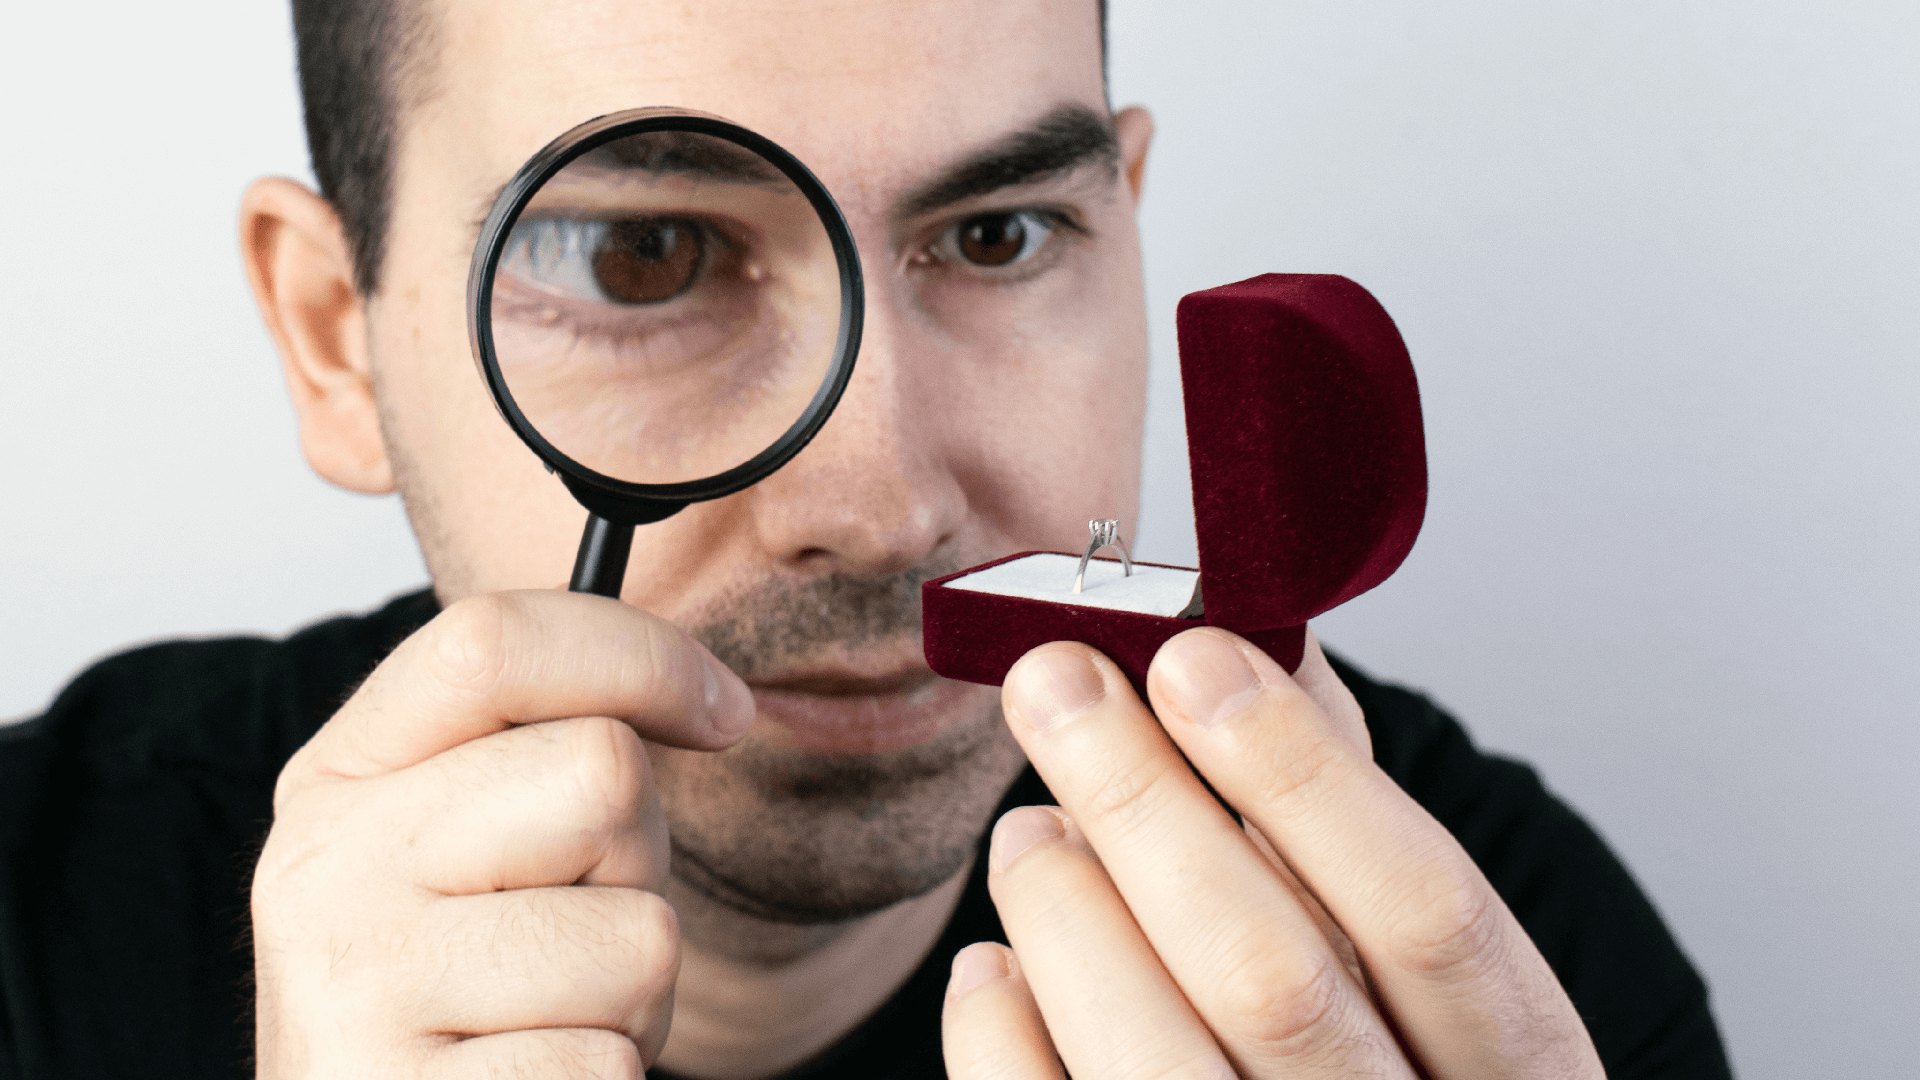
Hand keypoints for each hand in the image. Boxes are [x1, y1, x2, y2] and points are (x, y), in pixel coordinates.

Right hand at [251, 591, 752, 1077]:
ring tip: (553, 1019)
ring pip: (639, 935)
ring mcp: (353, 984)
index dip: (643, 655)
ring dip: (635, 996)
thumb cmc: (471, 996)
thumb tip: (711, 694)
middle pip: (603, 773)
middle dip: (641, 862)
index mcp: (343, 774)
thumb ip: (548, 751)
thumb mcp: (475, 846)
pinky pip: (607, 1063)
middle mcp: (327, 862)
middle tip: (575, 926)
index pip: (494, 640)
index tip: (724, 711)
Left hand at [943, 627, 1603, 1078]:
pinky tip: (996, 959)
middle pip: (1272, 979)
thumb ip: (1342, 801)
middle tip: (1055, 682)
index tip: (1190, 654)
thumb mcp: (1414, 943)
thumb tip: (1251, 637)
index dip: (1300, 773)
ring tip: (1029, 827)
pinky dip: (1002, 1028)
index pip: (1426, 912)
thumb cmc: (1385, 1049)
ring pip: (1155, 1059)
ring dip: (1068, 908)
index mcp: (1513, 1071)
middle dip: (1144, 805)